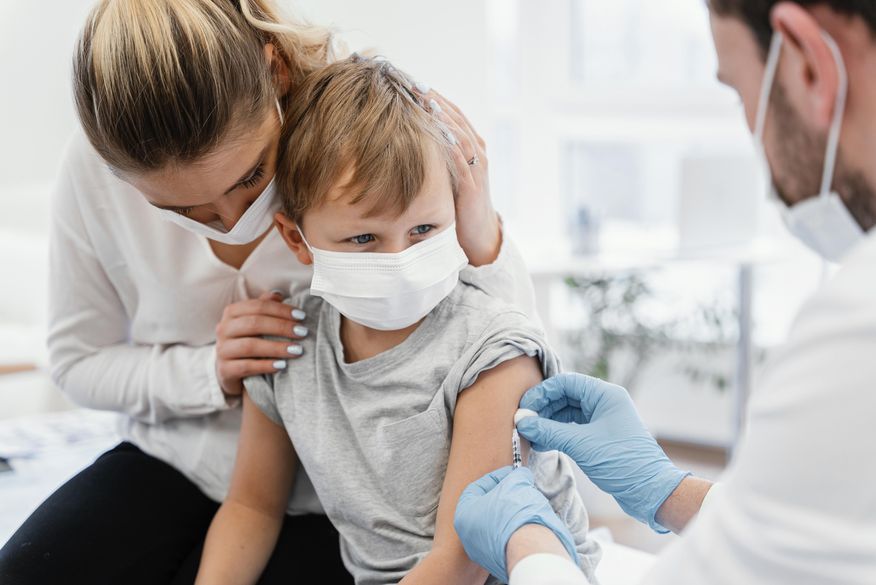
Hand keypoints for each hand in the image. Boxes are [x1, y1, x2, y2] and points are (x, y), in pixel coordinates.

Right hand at [214, 290, 307, 395]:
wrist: (230, 370)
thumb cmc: (248, 340)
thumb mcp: (255, 321)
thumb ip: (264, 306)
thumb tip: (278, 294)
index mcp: (232, 312)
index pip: (258, 306)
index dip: (281, 310)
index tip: (302, 316)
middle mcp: (223, 328)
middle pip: (254, 324)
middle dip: (281, 327)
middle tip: (303, 333)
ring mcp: (222, 350)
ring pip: (249, 346)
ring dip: (276, 348)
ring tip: (297, 350)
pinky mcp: (224, 370)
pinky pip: (246, 367)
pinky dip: (265, 366)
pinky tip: (282, 366)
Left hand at [416, 85, 500, 266]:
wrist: (478, 236)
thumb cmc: (456, 205)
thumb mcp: (442, 173)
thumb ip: (430, 155)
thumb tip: (398, 138)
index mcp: (469, 144)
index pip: (449, 111)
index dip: (430, 95)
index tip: (407, 79)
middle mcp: (476, 150)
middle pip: (454, 115)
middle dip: (432, 98)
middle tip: (409, 80)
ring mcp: (478, 166)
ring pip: (459, 131)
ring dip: (439, 114)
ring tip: (420, 97)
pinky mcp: (474, 184)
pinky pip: (461, 158)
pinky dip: (447, 142)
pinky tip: (432, 130)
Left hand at [454, 466, 577, 582]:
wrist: (529, 549)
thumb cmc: (517, 513)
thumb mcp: (517, 483)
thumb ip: (516, 476)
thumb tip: (521, 475)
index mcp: (464, 512)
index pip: (477, 487)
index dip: (496, 478)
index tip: (511, 475)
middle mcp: (467, 534)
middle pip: (486, 507)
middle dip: (503, 497)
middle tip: (519, 491)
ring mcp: (480, 551)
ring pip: (495, 526)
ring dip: (509, 515)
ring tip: (526, 509)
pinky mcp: (496, 563)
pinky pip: (504, 542)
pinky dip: (513, 533)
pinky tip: (526, 528)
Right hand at [517, 373, 689, 531]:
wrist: (649, 491)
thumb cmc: (621, 462)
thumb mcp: (580, 444)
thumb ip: (549, 430)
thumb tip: (522, 421)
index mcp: (605, 395)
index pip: (566, 382)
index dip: (542, 393)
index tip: (524, 408)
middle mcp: (605, 402)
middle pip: (566, 396)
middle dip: (544, 408)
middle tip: (524, 422)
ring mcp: (603, 419)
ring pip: (568, 412)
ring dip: (549, 422)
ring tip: (531, 435)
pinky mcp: (601, 435)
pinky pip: (574, 427)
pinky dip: (558, 433)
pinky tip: (543, 442)